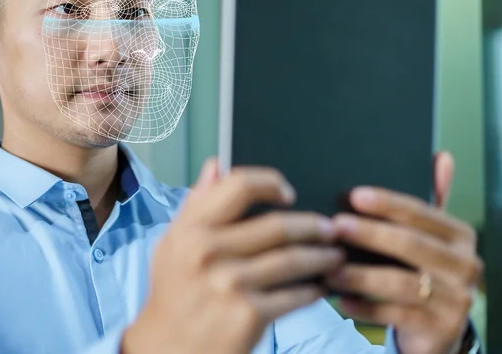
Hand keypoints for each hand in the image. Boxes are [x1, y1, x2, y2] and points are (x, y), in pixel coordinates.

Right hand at [122, 160, 343, 353]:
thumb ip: (196, 204)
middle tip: (330, 228)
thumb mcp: (173, 244)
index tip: (288, 192)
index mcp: (191, 229)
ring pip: (293, 259)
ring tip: (334, 256)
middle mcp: (208, 252)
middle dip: (313, 226)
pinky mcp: (249, 315)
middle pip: (277, 225)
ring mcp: (230, 284)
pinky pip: (295, 296)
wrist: (168, 350)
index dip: (271, 183)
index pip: (238, 186)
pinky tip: (319, 288)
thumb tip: (216, 165)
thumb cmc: (174, 294)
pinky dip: (313, 291)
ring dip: (322, 257)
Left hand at [326, 152, 481, 353]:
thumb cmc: (420, 270)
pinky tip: (341, 300)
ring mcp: (456, 300)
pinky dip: (365, 307)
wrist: (436, 328)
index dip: (388, 203)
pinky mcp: (441, 329)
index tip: (354, 195)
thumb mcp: (424, 236)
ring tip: (328, 269)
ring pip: (402, 282)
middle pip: (411, 245)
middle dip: (370, 234)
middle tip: (334, 226)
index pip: (422, 213)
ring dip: (360, 275)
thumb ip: (427, 202)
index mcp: (460, 236)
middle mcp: (466, 266)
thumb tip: (442, 156)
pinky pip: (396, 315)